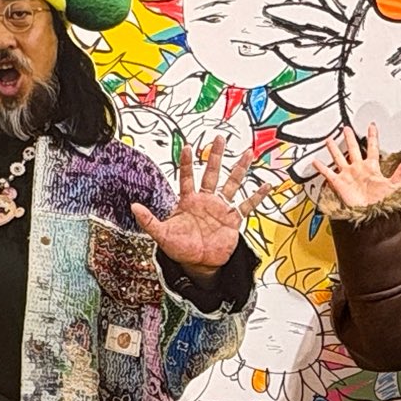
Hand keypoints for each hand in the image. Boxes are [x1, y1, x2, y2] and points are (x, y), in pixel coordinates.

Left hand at [131, 135, 274, 274]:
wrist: (199, 263)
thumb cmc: (180, 248)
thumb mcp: (162, 234)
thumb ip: (149, 220)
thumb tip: (133, 206)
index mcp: (188, 201)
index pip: (187, 177)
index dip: (186, 162)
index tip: (187, 146)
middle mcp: (206, 200)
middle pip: (211, 172)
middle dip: (215, 155)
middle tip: (219, 138)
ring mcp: (221, 208)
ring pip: (232, 183)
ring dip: (239, 169)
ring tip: (248, 153)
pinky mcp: (233, 219)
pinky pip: (247, 205)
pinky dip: (257, 196)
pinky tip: (266, 185)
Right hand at [317, 125, 400, 211]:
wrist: (370, 214)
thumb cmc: (381, 202)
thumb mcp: (394, 185)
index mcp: (372, 167)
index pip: (372, 147)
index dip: (372, 136)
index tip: (372, 126)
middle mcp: (358, 169)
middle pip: (352, 149)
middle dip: (350, 138)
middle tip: (346, 129)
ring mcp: (348, 175)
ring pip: (339, 158)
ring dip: (334, 149)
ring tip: (329, 140)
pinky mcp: (339, 183)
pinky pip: (328, 173)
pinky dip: (321, 168)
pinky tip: (316, 161)